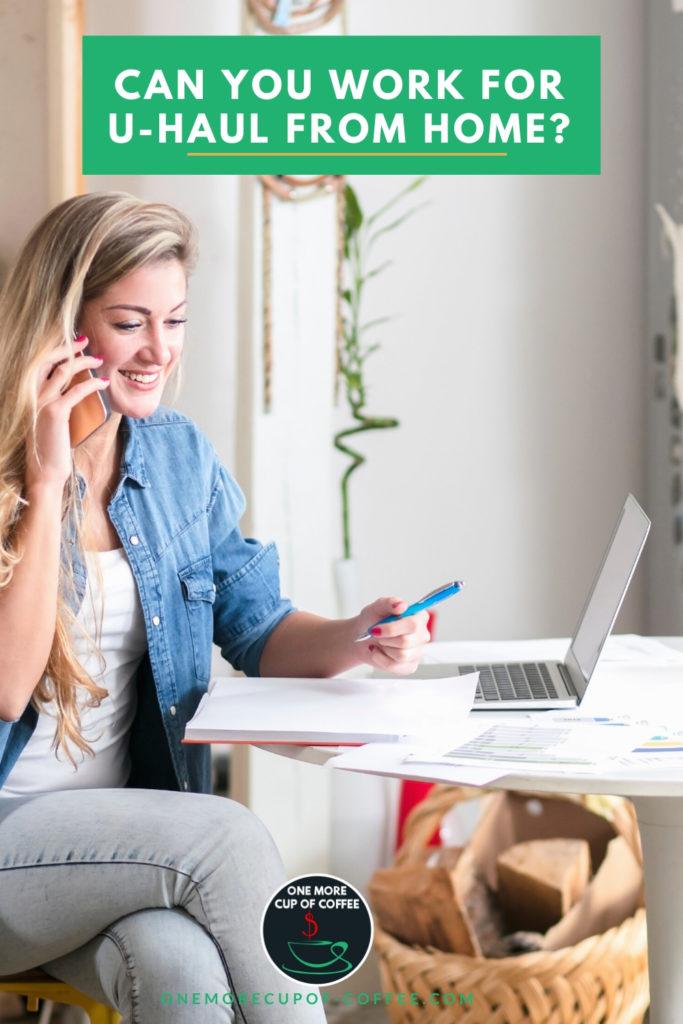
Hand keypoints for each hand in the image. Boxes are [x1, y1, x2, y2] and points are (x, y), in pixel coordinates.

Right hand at [25, 335, 109, 492]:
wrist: (44, 472)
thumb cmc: (51, 448)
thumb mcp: (50, 421)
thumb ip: (57, 403)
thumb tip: (75, 390)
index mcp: (29, 395)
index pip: (40, 364)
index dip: (56, 350)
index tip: (73, 342)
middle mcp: (31, 395)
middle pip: (48, 360)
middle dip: (68, 347)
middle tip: (85, 340)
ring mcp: (41, 402)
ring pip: (63, 371)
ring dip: (83, 361)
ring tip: (98, 359)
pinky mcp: (55, 413)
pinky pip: (76, 390)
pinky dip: (91, 383)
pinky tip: (102, 382)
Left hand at [354, 597, 430, 675]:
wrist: (361, 638)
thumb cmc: (372, 620)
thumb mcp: (376, 608)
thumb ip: (388, 603)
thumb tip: (402, 605)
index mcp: (419, 617)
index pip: (413, 624)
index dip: (392, 628)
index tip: (376, 628)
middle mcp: (422, 635)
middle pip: (406, 642)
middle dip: (385, 639)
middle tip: (377, 634)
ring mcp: (418, 652)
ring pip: (401, 655)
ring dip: (384, 649)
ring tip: (380, 643)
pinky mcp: (410, 666)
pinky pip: (395, 667)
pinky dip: (381, 659)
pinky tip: (379, 652)